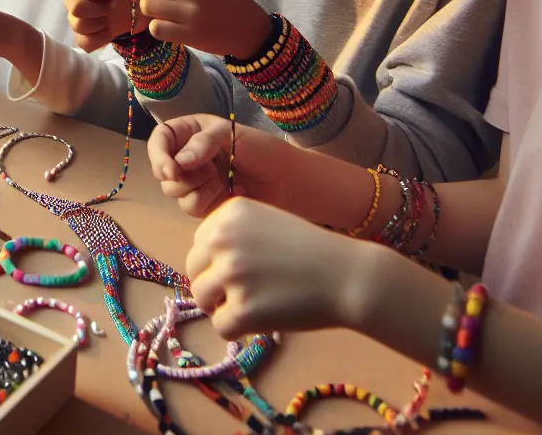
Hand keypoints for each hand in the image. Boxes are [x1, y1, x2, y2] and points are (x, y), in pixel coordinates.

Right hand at [64, 0, 141, 51]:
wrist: (130, 10)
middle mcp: (72, 0)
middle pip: (76, 7)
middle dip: (100, 8)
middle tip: (114, 5)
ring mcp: (74, 19)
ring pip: (79, 25)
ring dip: (101, 22)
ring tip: (111, 18)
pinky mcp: (80, 37)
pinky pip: (84, 42)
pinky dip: (100, 38)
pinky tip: (109, 31)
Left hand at [122, 0, 271, 59]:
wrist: (249, 27)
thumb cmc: (221, 1)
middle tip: (138, 1)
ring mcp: (191, 11)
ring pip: (147, 7)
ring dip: (144, 12)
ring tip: (155, 15)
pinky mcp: (191, 33)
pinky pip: (156, 28)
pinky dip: (155, 28)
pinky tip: (165, 28)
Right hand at [150, 113, 294, 217]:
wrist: (289, 180)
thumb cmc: (262, 149)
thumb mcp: (231, 134)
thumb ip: (203, 143)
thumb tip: (178, 164)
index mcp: (191, 132)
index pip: (160, 140)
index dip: (159, 156)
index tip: (172, 171)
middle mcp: (188, 156)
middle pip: (163, 171)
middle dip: (184, 176)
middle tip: (211, 173)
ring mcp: (196, 181)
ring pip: (175, 192)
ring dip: (198, 189)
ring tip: (224, 182)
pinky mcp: (205, 202)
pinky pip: (191, 207)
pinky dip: (209, 201)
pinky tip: (231, 193)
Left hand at [186, 196, 376, 339]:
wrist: (347, 276)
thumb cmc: (312, 252)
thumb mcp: (267, 222)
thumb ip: (232, 235)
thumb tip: (199, 265)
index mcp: (230, 212)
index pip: (200, 243)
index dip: (218, 260)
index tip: (248, 267)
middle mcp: (224, 239)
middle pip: (193, 270)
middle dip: (214, 284)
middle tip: (247, 291)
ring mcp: (231, 274)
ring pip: (201, 298)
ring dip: (222, 306)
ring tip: (254, 304)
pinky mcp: (242, 309)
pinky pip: (220, 326)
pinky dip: (238, 329)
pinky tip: (262, 319)